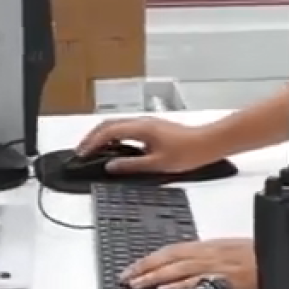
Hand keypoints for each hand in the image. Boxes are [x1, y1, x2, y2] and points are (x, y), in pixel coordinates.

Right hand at [75, 116, 218, 175]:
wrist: (207, 143)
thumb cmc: (186, 153)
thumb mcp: (156, 164)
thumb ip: (131, 165)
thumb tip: (110, 166)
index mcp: (140, 128)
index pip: (108, 132)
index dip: (92, 142)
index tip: (81, 154)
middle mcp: (142, 122)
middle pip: (110, 125)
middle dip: (93, 137)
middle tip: (81, 152)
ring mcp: (147, 123)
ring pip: (118, 125)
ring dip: (103, 136)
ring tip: (93, 151)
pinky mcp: (152, 128)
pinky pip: (126, 129)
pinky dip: (114, 137)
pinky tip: (114, 148)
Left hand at [122, 239, 257, 288]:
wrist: (277, 259)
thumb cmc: (257, 255)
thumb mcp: (227, 250)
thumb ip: (205, 257)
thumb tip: (185, 267)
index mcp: (208, 245)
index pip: (172, 249)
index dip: (150, 258)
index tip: (133, 267)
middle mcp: (207, 253)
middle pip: (170, 257)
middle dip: (145, 267)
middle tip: (126, 277)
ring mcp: (214, 266)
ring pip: (178, 268)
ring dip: (155, 277)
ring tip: (136, 285)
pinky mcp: (223, 279)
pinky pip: (197, 282)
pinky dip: (179, 287)